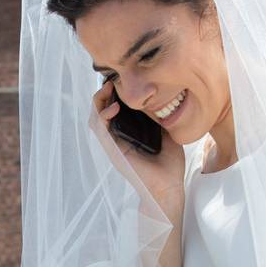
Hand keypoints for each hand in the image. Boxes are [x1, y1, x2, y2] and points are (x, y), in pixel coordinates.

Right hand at [90, 78, 185, 202]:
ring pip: (95, 118)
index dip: (114, 92)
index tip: (122, 78)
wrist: (168, 187)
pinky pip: (100, 130)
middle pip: (101, 109)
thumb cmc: (170, 164)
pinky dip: (103, 116)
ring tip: (108, 87)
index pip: (114, 107)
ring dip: (99, 101)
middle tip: (113, 78)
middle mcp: (117, 137)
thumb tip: (165, 96)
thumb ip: (161, 117)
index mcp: (128, 132)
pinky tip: (114, 107)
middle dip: (104, 92)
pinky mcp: (112, 151)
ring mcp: (112, 144)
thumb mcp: (167, 132)